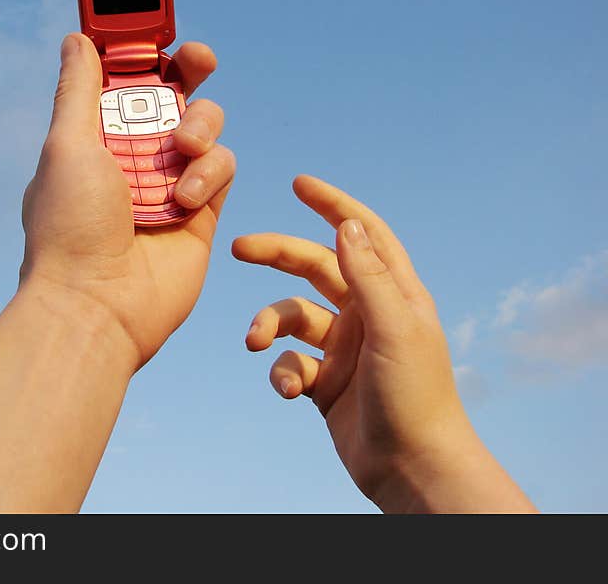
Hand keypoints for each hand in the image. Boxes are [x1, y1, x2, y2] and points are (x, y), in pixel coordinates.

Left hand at [20, 34, 234, 367]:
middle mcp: (135, 154)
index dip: (145, 52)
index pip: (127, 79)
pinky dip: (210, 173)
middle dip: (190, 69)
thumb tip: (77, 39)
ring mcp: (171, 181)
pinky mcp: (203, 210)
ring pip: (206, 126)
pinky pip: (224, 166)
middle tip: (199, 59)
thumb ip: (80, 90)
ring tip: (180, 151)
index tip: (158, 31)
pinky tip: (184, 200)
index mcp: (96, 135)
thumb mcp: (67, 145)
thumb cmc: (70, 226)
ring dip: (199, 127)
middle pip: (174, 93)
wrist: (98, 304)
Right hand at [232, 175, 535, 512]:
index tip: (299, 183)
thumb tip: (345, 224)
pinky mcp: (325, 382)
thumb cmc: (414, 396)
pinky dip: (281, 373)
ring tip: (254, 341)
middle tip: (238, 247)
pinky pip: (289, 363)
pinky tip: (291, 391)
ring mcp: (344, 348)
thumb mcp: (393, 329)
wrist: (411, 469)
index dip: (333, 205)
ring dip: (268, 325)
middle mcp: (365, 314)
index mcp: (391, 293)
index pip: (362, 234)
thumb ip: (367, 275)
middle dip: (276, 254)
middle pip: (313, 267)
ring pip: (291, 318)